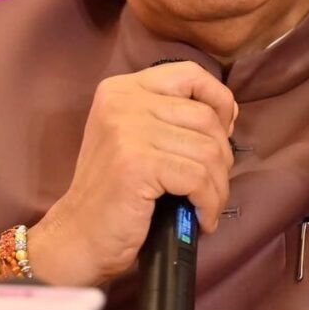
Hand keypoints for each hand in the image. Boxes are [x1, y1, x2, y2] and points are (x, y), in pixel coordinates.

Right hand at [32, 61, 235, 285]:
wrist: (78, 236)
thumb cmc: (115, 192)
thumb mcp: (137, 138)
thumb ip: (172, 117)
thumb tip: (229, 113)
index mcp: (122, 89)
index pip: (189, 74)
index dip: (218, 100)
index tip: (224, 132)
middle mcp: (122, 101)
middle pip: (205, 116)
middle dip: (221, 156)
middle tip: (212, 185)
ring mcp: (128, 130)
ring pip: (207, 150)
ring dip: (218, 185)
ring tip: (208, 206)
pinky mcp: (137, 164)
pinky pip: (198, 178)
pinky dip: (209, 203)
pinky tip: (202, 218)